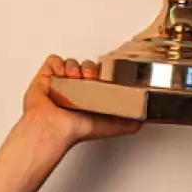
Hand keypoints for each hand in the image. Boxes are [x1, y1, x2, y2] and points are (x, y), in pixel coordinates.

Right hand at [21, 55, 141, 150]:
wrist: (55, 127)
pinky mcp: (46, 77)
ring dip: (75, 67)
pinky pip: (53, 61)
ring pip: (71, 62)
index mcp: (90, 96)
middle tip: (89, 78)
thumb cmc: (78, 129)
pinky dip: (58, 64)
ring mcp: (60, 82)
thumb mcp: (112, 126)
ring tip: (74, 79)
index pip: (101, 75)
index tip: (105, 76)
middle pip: (87, 66)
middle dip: (90, 69)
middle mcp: (75, 89)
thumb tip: (145, 120)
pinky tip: (62, 75)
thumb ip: (130, 123)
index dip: (104, 73)